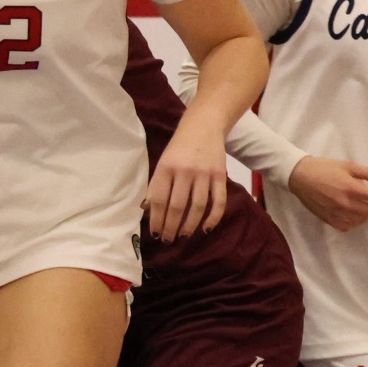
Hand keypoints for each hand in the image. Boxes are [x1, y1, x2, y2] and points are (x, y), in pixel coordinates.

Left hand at [145, 121, 228, 241]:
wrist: (204, 127)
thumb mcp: (163, 163)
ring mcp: (204, 174)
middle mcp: (184, 171)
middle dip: (171, 227)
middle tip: (168, 240)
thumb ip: (156, 185)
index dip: (157, 219)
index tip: (156, 233)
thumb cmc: (179, 148)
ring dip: (190, 225)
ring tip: (184, 236)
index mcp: (165, 168)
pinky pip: (218, 201)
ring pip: (197, 206)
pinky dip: (213, 217)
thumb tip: (147, 210)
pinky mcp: (220, 176)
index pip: (159, 199)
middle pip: (177, 206)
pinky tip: (206, 228)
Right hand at [288, 156, 367, 231]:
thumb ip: (367, 173)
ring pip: (360, 220)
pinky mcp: (328, 218)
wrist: (299, 176)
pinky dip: (354, 223)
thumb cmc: (324, 168)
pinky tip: (357, 217)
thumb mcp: (347, 165)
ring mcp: (336, 213)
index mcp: (352, 188)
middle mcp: (346, 203)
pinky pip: (346, 226)